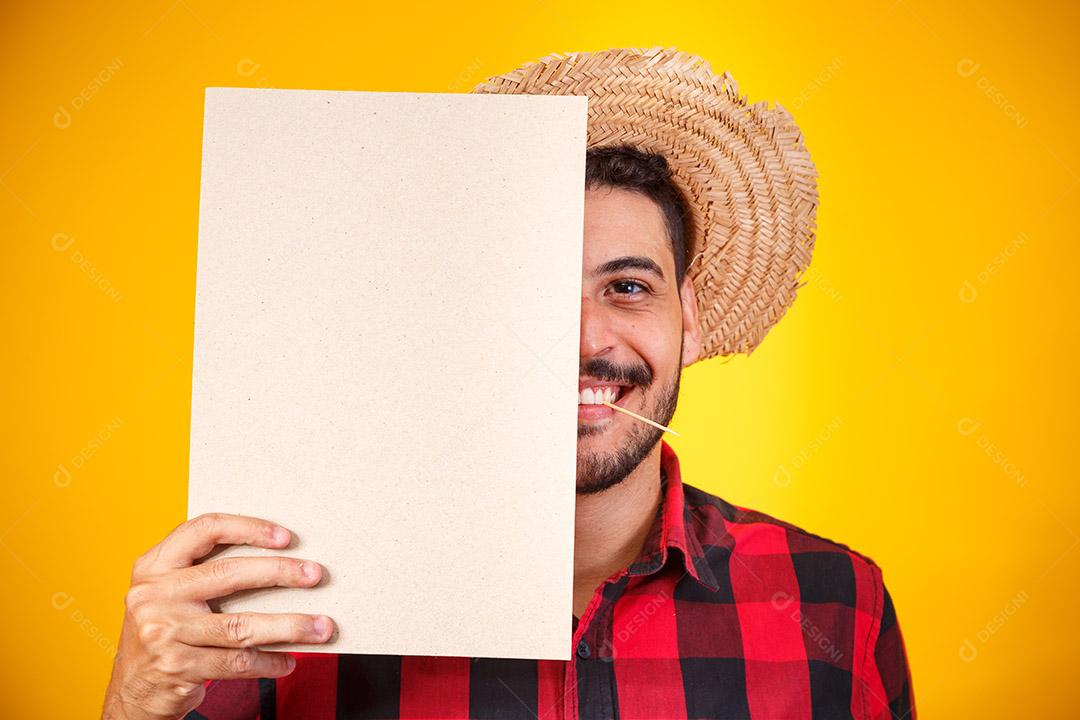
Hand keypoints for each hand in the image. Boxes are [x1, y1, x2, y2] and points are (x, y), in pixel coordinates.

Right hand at [101, 513, 334, 719]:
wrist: (132, 691)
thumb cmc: (164, 631)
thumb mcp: (168, 592)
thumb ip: (203, 570)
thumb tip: (277, 556)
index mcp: (153, 566)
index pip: (205, 529)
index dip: (248, 528)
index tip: (285, 536)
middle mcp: (154, 595)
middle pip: (230, 574)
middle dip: (281, 573)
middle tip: (315, 575)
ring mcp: (164, 633)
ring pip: (241, 626)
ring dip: (290, 626)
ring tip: (321, 627)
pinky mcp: (178, 667)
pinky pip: (237, 662)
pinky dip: (269, 662)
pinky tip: (289, 660)